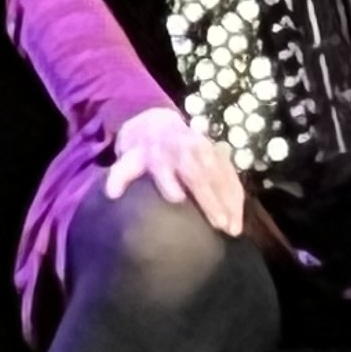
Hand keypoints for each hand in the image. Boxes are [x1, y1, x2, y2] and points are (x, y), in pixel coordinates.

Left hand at [104, 104, 248, 238]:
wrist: (158, 122)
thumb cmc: (142, 151)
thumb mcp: (127, 159)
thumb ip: (120, 175)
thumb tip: (111, 194)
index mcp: (158, 152)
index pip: (164, 167)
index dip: (169, 182)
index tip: (177, 199)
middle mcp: (183, 148)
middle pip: (198, 174)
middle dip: (210, 198)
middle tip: (220, 225)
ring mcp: (204, 149)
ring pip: (220, 175)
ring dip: (229, 201)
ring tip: (234, 228)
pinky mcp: (218, 153)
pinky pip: (231, 175)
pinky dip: (236, 196)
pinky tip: (239, 217)